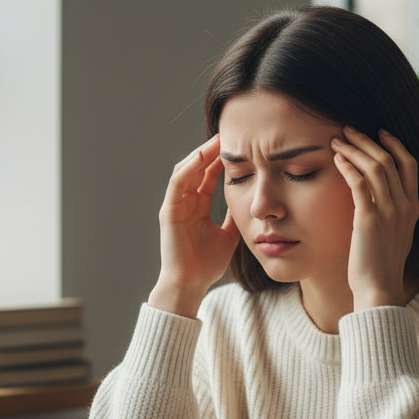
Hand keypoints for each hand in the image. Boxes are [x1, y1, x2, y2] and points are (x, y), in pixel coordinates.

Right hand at [149, 135, 240, 317]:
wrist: (190, 284)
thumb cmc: (207, 264)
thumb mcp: (229, 234)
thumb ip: (235, 216)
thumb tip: (251, 202)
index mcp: (198, 206)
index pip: (209, 175)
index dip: (223, 160)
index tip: (240, 146)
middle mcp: (185, 202)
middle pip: (198, 168)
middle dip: (212, 151)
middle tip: (229, 134)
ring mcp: (175, 205)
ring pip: (186, 170)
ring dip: (200, 154)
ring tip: (216, 140)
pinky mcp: (168, 211)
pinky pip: (177, 183)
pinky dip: (188, 168)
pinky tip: (201, 157)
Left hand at [331, 127, 418, 309]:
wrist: (379, 289)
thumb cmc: (380, 266)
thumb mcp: (394, 235)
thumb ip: (392, 213)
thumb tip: (378, 197)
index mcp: (413, 208)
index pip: (410, 164)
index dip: (395, 144)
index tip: (379, 133)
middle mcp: (405, 206)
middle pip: (390, 159)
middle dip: (367, 141)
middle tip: (348, 130)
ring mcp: (390, 211)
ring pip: (375, 167)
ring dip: (354, 149)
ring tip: (337, 140)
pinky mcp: (370, 219)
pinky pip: (359, 184)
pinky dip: (348, 167)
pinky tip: (337, 160)